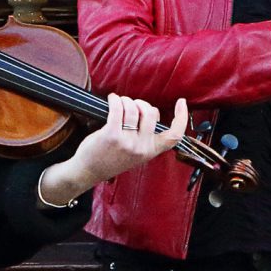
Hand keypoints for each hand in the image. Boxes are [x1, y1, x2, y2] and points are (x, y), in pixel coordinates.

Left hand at [44, 95, 190, 199]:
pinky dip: (115, 100)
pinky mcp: (111, 135)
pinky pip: (118, 108)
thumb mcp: (136, 154)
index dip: (181, 117)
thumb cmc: (111, 159)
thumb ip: (146, 138)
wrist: (89, 171)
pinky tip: (112, 99)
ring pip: (133, 108)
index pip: (174, 136)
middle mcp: (141, 148)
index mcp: (151, 152)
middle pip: (151, 113)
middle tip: (131, 106)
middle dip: (141, 104)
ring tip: (119, 103)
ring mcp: (127, 142)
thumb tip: (149, 112)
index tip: (181, 103)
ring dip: (125, 101)